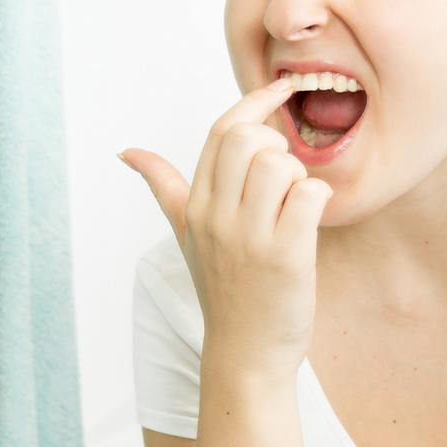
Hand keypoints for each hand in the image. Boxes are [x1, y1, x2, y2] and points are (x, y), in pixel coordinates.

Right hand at [122, 79, 330, 376]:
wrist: (245, 355)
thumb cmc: (224, 292)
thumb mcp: (187, 236)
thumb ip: (163, 188)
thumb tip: (127, 152)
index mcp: (196, 207)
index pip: (221, 131)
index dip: (254, 102)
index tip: (280, 91)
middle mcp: (217, 218)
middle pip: (249, 138)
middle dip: (277, 144)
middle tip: (284, 177)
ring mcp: (249, 238)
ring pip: (281, 164)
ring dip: (298, 177)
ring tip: (293, 208)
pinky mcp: (286, 257)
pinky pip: (310, 195)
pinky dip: (319, 201)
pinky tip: (309, 224)